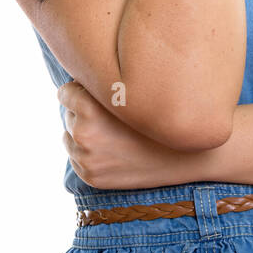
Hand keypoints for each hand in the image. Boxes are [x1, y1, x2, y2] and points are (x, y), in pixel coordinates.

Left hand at [57, 80, 200, 190]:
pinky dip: (89, 152)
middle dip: (84, 111)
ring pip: (70, 136)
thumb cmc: (164, 115)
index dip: (81, 89)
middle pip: (69, 114)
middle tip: (112, 114)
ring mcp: (86, 159)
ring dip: (84, 132)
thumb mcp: (134, 92)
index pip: (65, 93)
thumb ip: (105, 84)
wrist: (187, 155)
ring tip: (113, 131)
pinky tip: (113, 148)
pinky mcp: (91, 177)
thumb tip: (81, 75)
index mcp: (90, 111)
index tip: (98, 92)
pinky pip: (77, 158)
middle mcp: (83, 135)